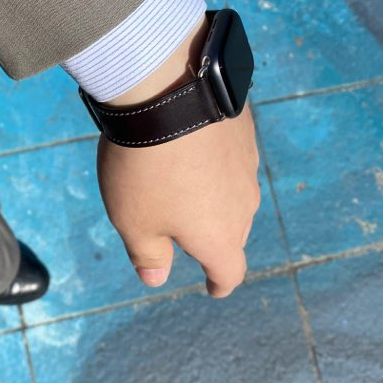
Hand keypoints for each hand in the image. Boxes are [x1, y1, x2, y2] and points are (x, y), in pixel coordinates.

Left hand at [95, 15, 260, 297]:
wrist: (168, 93)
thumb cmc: (146, 170)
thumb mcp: (134, 221)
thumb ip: (148, 254)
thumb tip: (156, 278)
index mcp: (220, 236)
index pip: (229, 271)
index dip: (220, 283)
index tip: (215, 288)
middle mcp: (244, 204)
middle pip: (232, 232)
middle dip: (212, 239)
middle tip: (187, 236)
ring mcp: (248, 164)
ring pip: (233, 193)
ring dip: (213, 197)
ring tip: (183, 188)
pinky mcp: (243, 130)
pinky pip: (230, 158)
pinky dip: (213, 163)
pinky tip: (190, 149)